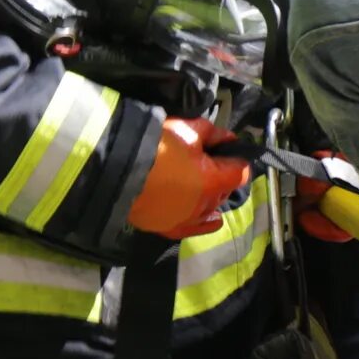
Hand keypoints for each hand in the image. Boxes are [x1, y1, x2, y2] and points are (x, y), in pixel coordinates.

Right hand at [129, 116, 252, 238]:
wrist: (117, 168)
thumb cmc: (156, 146)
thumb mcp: (187, 129)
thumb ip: (214, 134)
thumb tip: (229, 139)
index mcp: (214, 180)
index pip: (241, 172)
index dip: (236, 159)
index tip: (227, 151)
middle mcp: (205, 205)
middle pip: (226, 190)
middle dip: (222, 176)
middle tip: (207, 162)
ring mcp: (187, 220)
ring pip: (211, 208)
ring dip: (211, 196)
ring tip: (202, 185)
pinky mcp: (168, 228)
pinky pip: (194, 229)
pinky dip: (204, 222)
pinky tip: (212, 219)